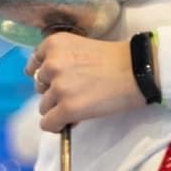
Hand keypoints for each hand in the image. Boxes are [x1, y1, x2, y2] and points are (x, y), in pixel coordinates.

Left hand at [28, 34, 144, 132]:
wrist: (136, 71)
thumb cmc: (115, 58)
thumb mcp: (80, 47)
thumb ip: (61, 59)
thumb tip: (49, 84)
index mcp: (54, 44)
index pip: (34, 64)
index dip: (45, 76)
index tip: (53, 82)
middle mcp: (51, 64)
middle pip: (39, 87)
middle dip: (54, 92)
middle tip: (74, 94)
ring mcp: (58, 87)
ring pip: (44, 107)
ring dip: (57, 109)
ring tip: (78, 107)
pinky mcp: (66, 108)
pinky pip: (48, 123)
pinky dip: (56, 126)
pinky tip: (69, 123)